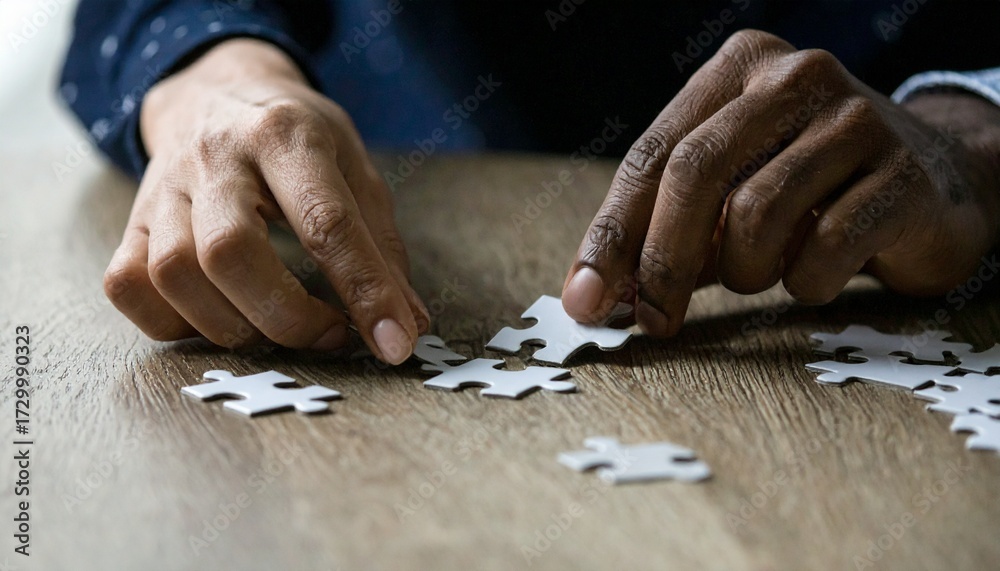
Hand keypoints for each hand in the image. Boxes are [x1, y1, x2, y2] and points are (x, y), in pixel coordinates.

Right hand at [105, 39, 427, 362]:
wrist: (215, 90)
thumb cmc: (296, 138)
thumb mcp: (356, 170)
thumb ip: (382, 248)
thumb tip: (407, 326)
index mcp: (287, 136)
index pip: (326, 222)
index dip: (365, 291)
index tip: (393, 343)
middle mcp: (216, 157)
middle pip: (230, 253)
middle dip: (286, 316)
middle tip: (327, 333)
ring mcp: (164, 189)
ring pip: (175, 274)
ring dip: (232, 326)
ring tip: (274, 326)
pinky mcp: (131, 220)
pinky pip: (128, 287)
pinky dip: (171, 323)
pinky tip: (217, 317)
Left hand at [562, 29, 999, 335]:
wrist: (935, 186)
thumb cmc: (807, 192)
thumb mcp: (727, 194)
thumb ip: (662, 230)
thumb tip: (591, 296)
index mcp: (738, 69)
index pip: (653, 155)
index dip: (612, 234)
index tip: (585, 301)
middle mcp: (797, 77)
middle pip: (696, 174)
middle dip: (662, 262)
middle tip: (654, 321)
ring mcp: (857, 119)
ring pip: (757, 217)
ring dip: (744, 271)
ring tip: (763, 270)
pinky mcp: (903, 174)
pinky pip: (823, 251)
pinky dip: (805, 283)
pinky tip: (815, 273)